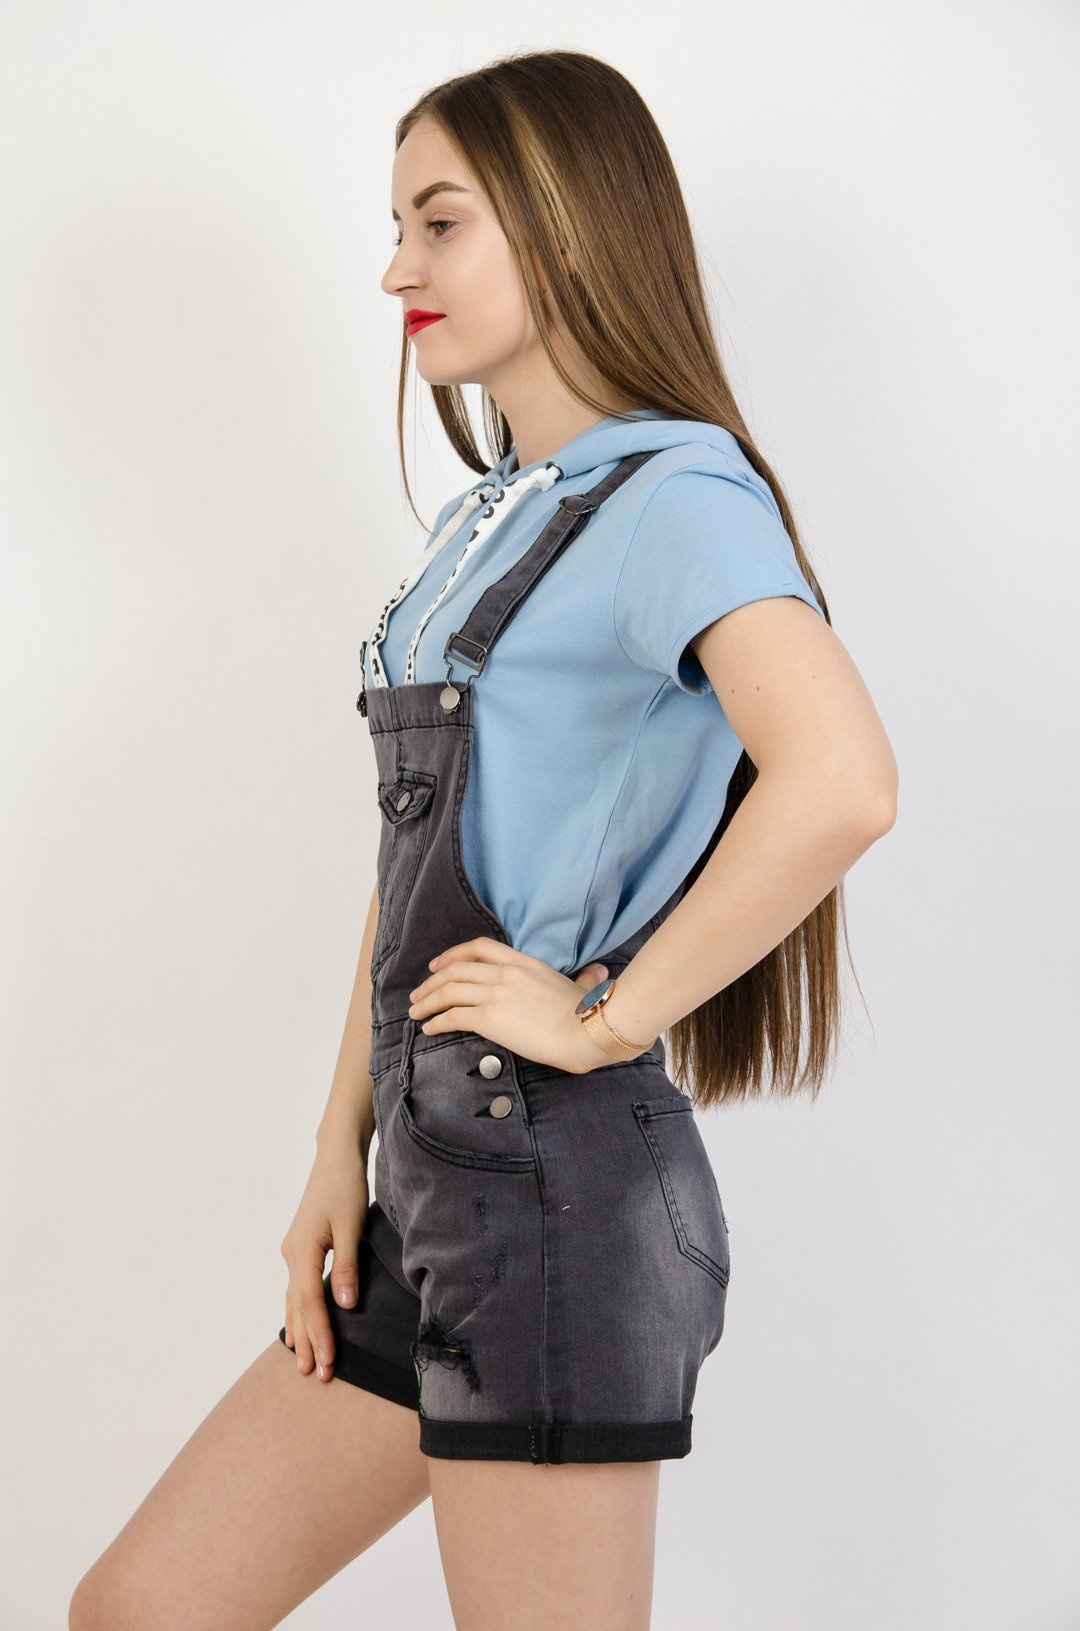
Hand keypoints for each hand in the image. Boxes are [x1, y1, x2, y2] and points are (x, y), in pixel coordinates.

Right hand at [279, 1143, 367, 1380]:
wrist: (335, 1158)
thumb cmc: (345, 1187)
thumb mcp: (352, 1225)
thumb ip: (347, 1266)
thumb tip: (344, 1306)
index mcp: (303, 1249)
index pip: (311, 1302)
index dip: (320, 1334)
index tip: (329, 1362)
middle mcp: (292, 1254)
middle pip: (298, 1306)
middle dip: (308, 1341)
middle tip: (316, 1374)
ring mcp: (293, 1251)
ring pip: (293, 1299)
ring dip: (300, 1330)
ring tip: (304, 1361)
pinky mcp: (300, 1248)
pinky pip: (296, 1288)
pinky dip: (297, 1311)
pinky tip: (297, 1327)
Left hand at [407, 937, 629, 1075]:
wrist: (586, 1030)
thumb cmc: (587, 1014)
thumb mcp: (581, 986)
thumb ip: (584, 978)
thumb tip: (599, 974)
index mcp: (523, 962)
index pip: (479, 947)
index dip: (453, 954)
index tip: (438, 964)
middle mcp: (505, 973)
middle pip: (455, 970)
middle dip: (431, 982)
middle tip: (418, 994)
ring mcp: (496, 993)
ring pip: (448, 991)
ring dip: (427, 1002)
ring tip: (416, 1012)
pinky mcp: (490, 1018)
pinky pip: (453, 1016)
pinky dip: (436, 1022)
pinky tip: (429, 1029)